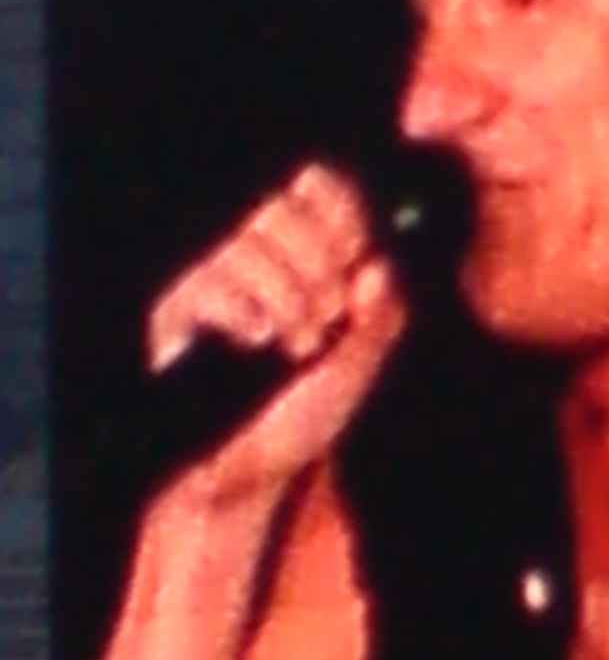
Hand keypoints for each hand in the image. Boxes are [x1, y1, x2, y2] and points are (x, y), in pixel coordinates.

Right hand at [147, 165, 405, 509]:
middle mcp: (256, 255)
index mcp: (304, 256)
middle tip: (328, 317)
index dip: (340, 214)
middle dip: (317, 263)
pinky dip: (242, 310)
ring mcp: (212, 276)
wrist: (247, 471)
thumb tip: (375, 270)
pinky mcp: (177, 307)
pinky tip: (255, 341)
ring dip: (286, 296)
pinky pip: (206, 280)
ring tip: (297, 345)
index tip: (354, 259)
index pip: (320, 187)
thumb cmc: (301, 416)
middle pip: (279, 207)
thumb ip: (381, 318)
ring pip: (246, 244)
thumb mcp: (359, 368)